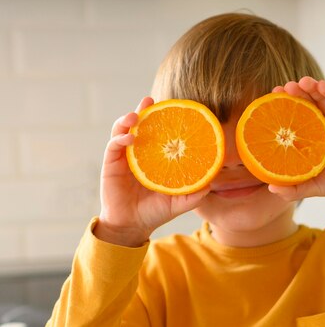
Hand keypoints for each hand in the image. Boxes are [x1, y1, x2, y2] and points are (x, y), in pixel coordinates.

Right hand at [95, 96, 210, 246]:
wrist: (133, 226)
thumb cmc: (156, 212)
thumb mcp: (180, 202)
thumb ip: (194, 193)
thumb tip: (212, 182)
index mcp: (154, 158)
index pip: (158, 133)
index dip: (163, 119)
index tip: (173, 107)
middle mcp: (138, 153)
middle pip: (139, 125)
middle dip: (143, 110)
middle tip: (150, 100)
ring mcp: (123, 157)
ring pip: (123, 130)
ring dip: (128, 120)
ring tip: (136, 116)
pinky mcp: (111, 164)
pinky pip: (114, 145)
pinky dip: (120, 138)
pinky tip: (130, 137)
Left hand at [268, 77, 324, 203]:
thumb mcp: (311, 187)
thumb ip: (292, 189)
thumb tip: (271, 188)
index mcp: (312, 138)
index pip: (295, 118)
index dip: (284, 107)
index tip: (271, 99)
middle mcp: (323, 126)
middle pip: (307, 104)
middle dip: (296, 94)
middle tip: (284, 88)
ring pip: (322, 99)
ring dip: (311, 88)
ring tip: (300, 82)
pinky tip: (320, 85)